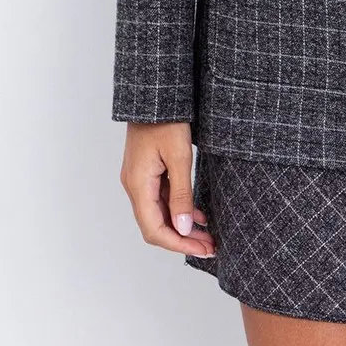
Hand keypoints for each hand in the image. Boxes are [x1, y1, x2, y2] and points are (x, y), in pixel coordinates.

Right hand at [119, 122, 216, 257]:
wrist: (155, 94)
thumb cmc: (166, 121)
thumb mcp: (179, 157)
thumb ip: (181, 194)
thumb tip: (182, 228)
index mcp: (138, 185)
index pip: (154, 230)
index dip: (178, 244)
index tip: (202, 250)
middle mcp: (135, 186)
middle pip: (156, 226)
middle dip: (183, 239)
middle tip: (210, 247)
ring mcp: (140, 179)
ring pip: (160, 214)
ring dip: (182, 226)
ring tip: (208, 235)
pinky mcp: (147, 172)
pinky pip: (161, 199)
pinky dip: (178, 209)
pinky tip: (198, 214)